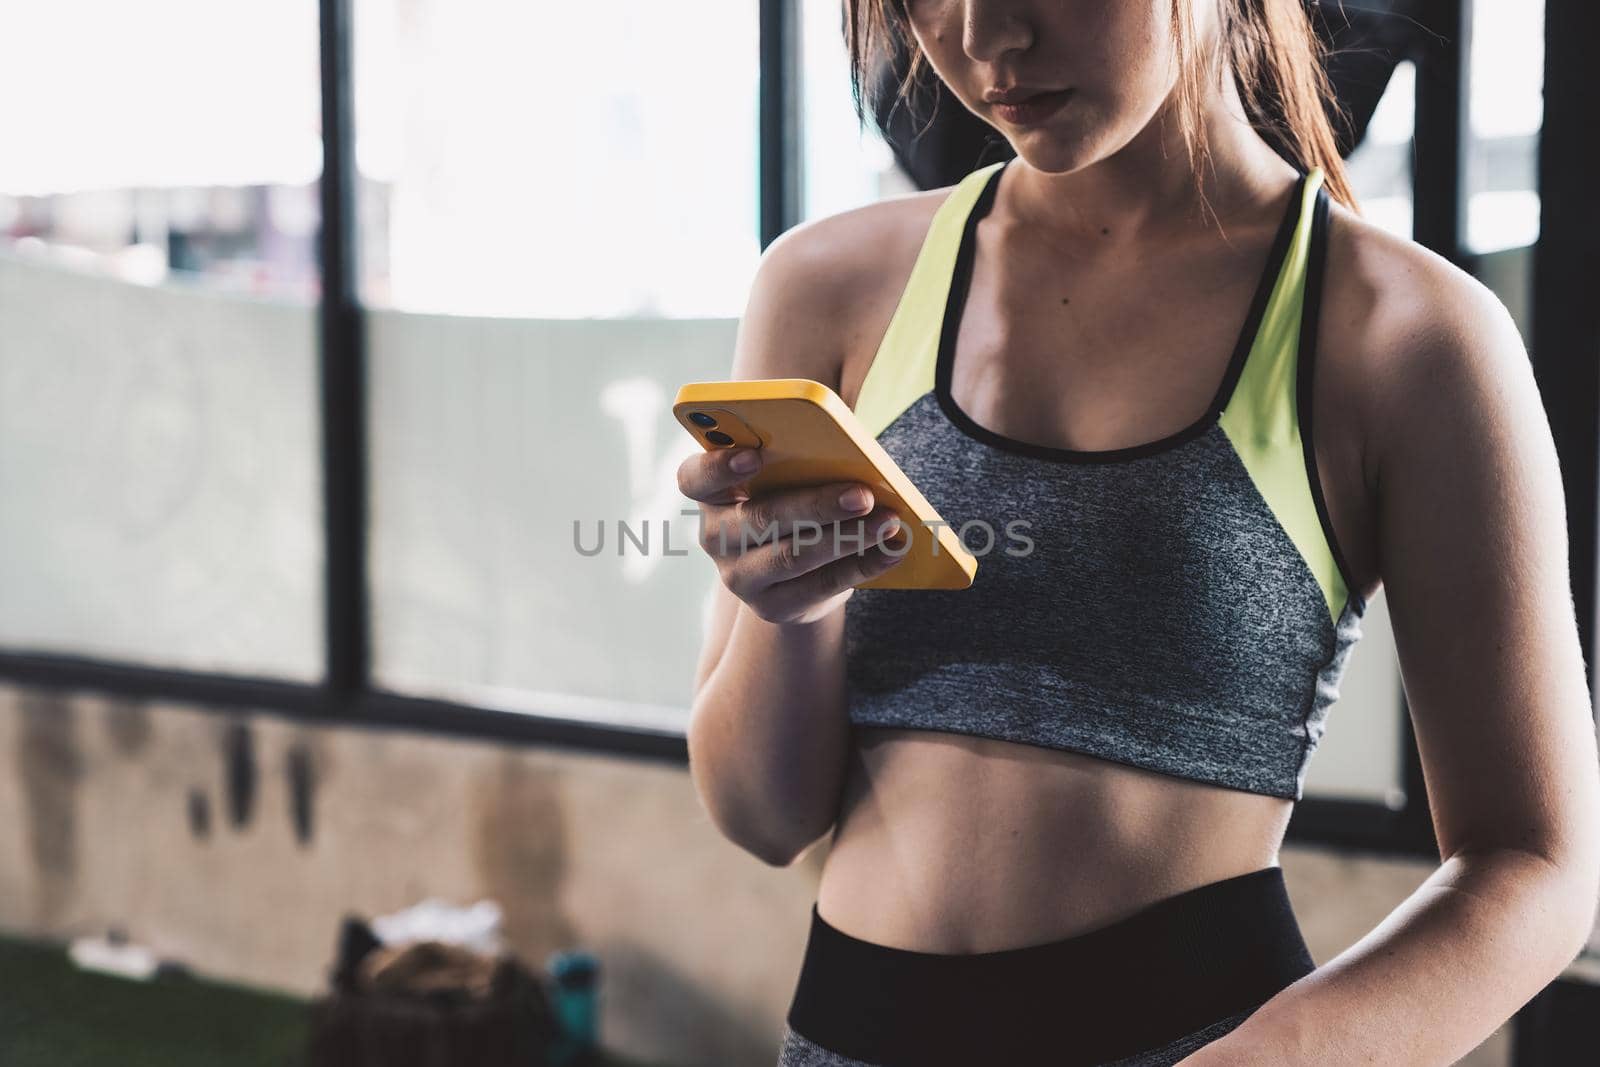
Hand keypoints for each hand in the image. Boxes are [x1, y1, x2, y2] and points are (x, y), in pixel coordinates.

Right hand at [677, 445, 904, 623]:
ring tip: (888, 521)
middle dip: (816, 505)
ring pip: (793, 556)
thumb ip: (797, 461)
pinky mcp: (773, 607)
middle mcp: (716, 537)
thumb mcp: (785, 478)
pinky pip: (821, 586)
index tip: (755, 454)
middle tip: (862, 494)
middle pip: (760, 518)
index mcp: (710, 493)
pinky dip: (863, 565)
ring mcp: (740, 578)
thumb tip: (848, 457)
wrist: (794, 569)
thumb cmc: (792, 499)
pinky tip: (893, 549)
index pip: (694, 478)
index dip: (719, 466)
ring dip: (847, 537)